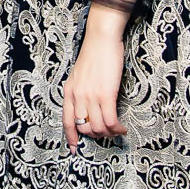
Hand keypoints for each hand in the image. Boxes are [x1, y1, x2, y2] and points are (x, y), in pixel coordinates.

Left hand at [62, 19, 127, 152]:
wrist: (101, 40)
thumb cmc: (94, 55)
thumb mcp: (79, 75)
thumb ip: (80, 91)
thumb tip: (89, 108)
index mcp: (69, 92)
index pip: (66, 121)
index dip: (70, 137)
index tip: (74, 149)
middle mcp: (77, 96)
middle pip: (84, 127)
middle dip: (96, 135)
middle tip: (106, 134)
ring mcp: (91, 96)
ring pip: (98, 127)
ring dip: (108, 134)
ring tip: (116, 131)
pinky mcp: (105, 94)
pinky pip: (110, 120)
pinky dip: (117, 128)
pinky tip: (122, 128)